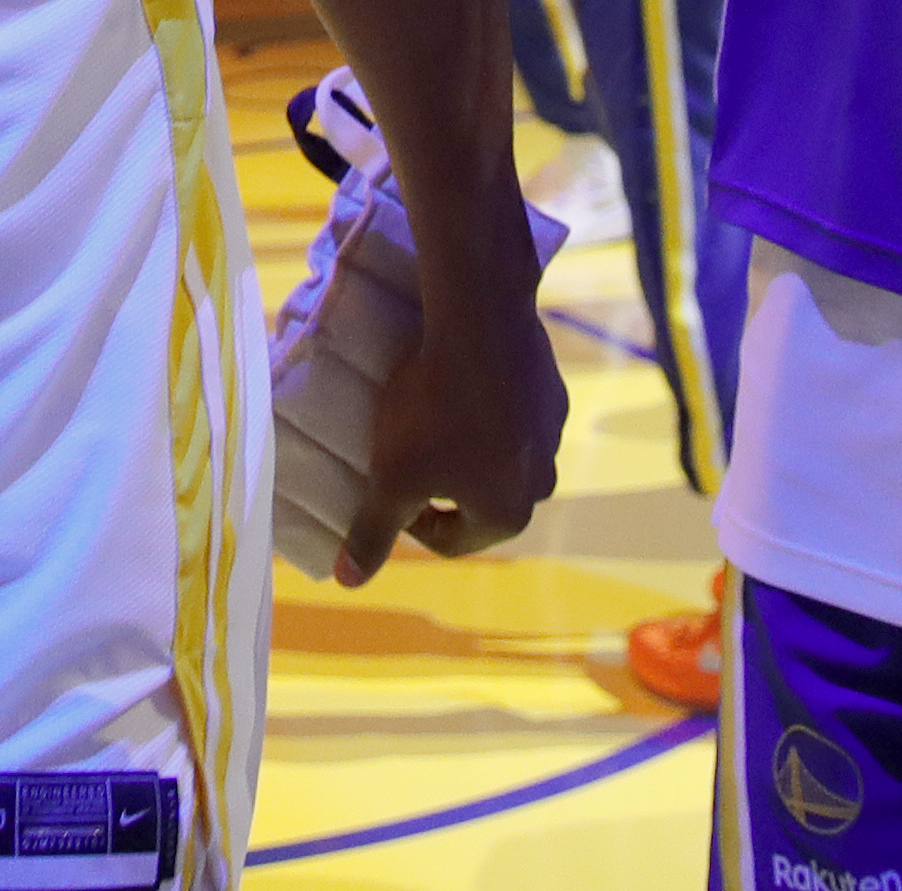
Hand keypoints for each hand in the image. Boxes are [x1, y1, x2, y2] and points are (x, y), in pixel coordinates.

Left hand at [335, 259, 566, 584]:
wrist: (480, 321)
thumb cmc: (431, 409)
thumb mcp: (390, 477)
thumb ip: (371, 532)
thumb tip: (348, 580)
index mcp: (507, 515)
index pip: (450, 540)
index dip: (408, 521)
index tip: (385, 487)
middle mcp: (542, 483)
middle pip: (479, 499)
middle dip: (442, 482)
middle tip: (406, 450)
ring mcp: (553, 435)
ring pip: (499, 455)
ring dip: (468, 445)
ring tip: (432, 413)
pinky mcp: (552, 391)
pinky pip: (513, 413)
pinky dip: (488, 407)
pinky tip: (461, 382)